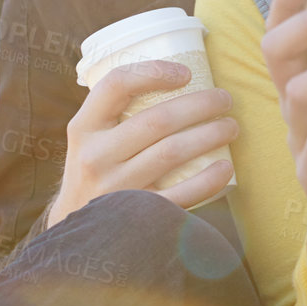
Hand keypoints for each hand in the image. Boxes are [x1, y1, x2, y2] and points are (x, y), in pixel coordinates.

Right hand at [46, 62, 236, 227]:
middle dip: (200, 105)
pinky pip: (180, 195)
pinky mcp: (136, 218)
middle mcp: (95, 156)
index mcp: (84, 128)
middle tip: (225, 100)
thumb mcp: (89, 139)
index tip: (187, 73)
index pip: (116, 85)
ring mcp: (116, 188)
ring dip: (210, 135)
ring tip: (231, 127)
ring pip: (172, 152)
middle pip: (157, 120)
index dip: (154, 72)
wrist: (75, 233)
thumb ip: (116, 112)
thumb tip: (175, 76)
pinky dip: (208, 180)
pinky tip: (225, 168)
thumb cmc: (95, 171)